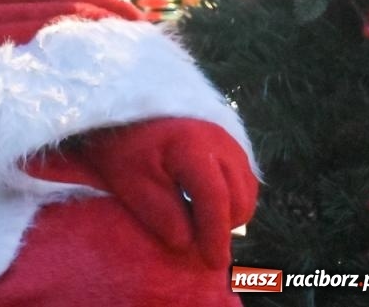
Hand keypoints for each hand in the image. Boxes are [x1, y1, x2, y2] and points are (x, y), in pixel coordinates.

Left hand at [78, 118, 257, 269]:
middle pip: (238, 197)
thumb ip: (163, 215)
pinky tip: (210, 206)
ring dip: (231, 212)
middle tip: (203, 246)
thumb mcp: (132, 183)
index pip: (214, 199)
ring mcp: (228, 137)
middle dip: (223, 226)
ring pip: (246, 189)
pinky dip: (233, 196)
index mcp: (193, 147)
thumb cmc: (124, 144)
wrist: (122, 105)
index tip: (214, 263)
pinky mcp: (229, 139)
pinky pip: (244, 176)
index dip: (215, 234)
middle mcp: (219, 140)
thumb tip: (190, 244)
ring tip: (203, 225)